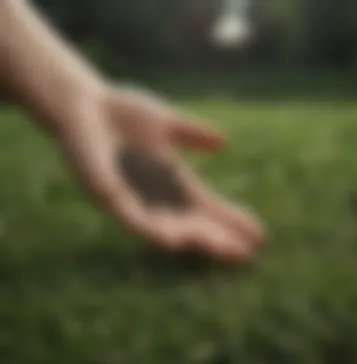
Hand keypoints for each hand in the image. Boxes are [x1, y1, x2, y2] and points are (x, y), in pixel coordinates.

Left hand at [58, 86, 263, 260]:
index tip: (258, 234)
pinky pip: (131, 217)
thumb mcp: (166, 122)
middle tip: (246, 254)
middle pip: (192, 222)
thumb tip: (224, 141)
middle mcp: (155, 193)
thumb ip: (192, 133)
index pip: (207, 206)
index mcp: (171, 178)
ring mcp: (132, 196)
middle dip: (218, 237)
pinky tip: (173, 241)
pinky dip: (152, 230)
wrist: (85, 103)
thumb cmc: (124, 111)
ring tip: (219, 250)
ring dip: (193, 239)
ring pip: (166, 226)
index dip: (231, 220)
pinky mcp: (108, 193)